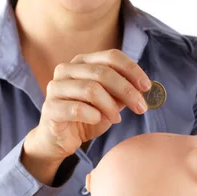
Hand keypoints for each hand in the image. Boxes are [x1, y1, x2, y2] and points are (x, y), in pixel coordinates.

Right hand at [28, 49, 151, 163]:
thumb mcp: (109, 102)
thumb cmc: (86, 116)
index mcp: (82, 62)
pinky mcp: (50, 107)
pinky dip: (93, 116)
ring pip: (91, 89)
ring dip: (110, 106)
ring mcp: (55, 87)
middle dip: (127, 90)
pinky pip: (77, 108)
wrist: (59, 139)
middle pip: (103, 72)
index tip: (147, 87)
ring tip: (116, 119)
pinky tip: (98, 121)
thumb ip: (122, 92)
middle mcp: (66, 69)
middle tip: (141, 107)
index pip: (111, 56)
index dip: (132, 70)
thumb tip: (144, 87)